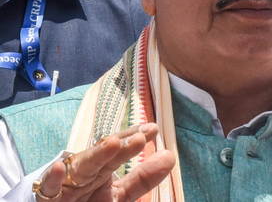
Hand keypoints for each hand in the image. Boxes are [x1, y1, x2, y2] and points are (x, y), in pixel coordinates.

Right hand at [34, 123, 174, 201]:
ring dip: (96, 154)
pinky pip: (49, 188)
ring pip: (82, 166)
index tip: (153, 129)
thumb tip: (170, 156)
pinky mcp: (49, 197)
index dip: (134, 139)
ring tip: (114, 143)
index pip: (119, 151)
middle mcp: (86, 172)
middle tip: (141, 137)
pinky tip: (59, 167)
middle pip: (105, 156)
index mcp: (102, 171)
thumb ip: (142, 179)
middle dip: (121, 145)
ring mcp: (67, 183)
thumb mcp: (119, 195)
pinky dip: (53, 178)